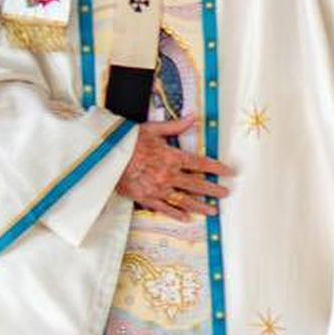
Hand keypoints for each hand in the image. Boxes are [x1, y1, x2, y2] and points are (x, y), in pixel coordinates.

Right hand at [115, 117, 234, 220]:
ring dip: (200, 205)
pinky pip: (164, 208)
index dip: (216, 168)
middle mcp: (168, 175)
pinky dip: (176, 213)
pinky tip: (187, 217)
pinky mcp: (145, 198)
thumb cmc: (128, 140)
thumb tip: (195, 117)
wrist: (105, 157)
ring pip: (184, 200)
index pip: (200, 164)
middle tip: (225, 193)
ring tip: (213, 210)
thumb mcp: (153, 129)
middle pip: (196, 184)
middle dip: (213, 189)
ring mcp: (157, 189)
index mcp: (171, 157)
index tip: (229, 172)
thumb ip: (176, 126)